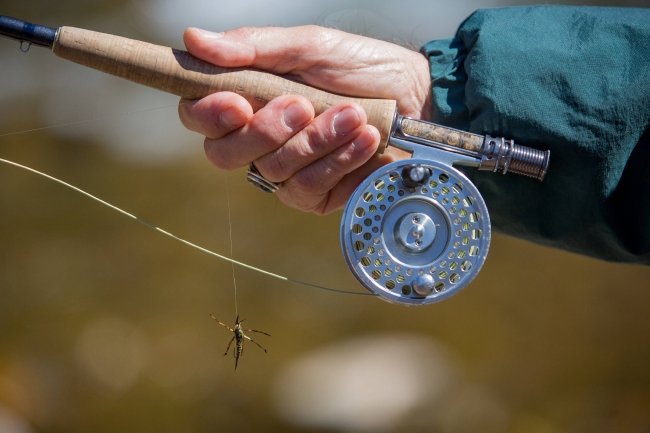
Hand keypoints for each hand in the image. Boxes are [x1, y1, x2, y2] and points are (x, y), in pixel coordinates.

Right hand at [178, 25, 431, 213]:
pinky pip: (309, 188)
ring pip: (273, 170)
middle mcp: (261, 139)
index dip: (208, 115)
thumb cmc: (360, 67)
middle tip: (302, 105)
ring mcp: (287, 170)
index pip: (200, 117)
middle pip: (224, 154)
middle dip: (265, 131)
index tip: (237, 103)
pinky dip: (339, 160)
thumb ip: (255, 47)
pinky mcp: (316, 194)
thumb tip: (194, 39)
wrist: (415, 95)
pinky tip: (366, 138)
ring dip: (317, 140)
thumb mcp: (309, 46)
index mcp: (248, 100)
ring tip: (353, 114)